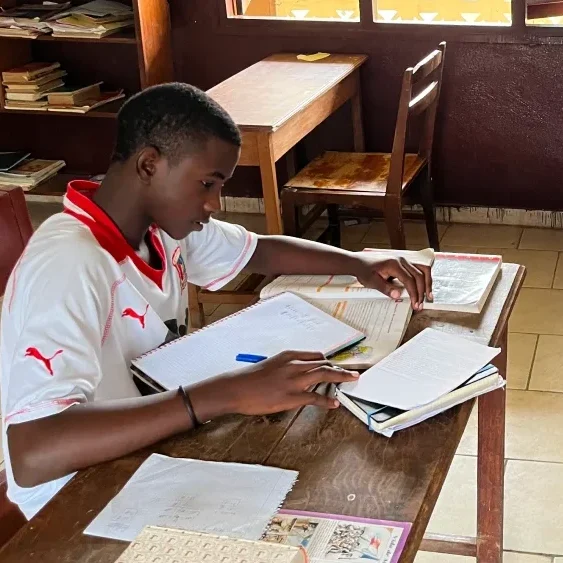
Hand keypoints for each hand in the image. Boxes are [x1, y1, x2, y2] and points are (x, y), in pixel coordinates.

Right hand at [191, 351, 359, 417]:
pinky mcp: (292, 396)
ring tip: (351, 380)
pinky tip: (334, 403)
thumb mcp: (270, 366)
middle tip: (352, 372)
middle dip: (340, 368)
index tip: (338, 365)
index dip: (329, 361)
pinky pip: (315, 397)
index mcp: (288, 356)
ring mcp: (294, 380)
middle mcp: (294, 364)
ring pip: (324, 374)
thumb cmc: (250, 379)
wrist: (236, 388)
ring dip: (340, 377)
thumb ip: (286, 368)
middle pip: (324, 363)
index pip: (316, 356)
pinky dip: (327, 400)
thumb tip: (297, 374)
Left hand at [354, 255, 432, 309]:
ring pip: (423, 270)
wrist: (359, 262)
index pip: (409, 280)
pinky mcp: (404, 262)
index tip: (415, 304)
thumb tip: (398, 295)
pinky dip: (424, 278)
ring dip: (427, 283)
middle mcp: (402, 260)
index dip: (414, 293)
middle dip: (421, 291)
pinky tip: (424, 287)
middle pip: (419, 275)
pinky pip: (419, 269)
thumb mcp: (372, 281)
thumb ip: (385, 288)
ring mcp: (404, 260)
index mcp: (394, 264)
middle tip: (420, 305)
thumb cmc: (364, 271)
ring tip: (428, 296)